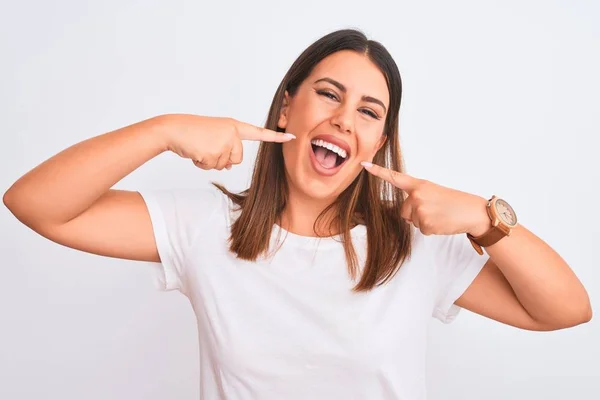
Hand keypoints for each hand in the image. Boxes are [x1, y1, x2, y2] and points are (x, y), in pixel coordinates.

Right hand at [160, 114, 295, 169]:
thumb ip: (226, 148)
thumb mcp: (214, 137)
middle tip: (207, 146)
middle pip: (237, 159)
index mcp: (233, 126)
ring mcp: (224, 142)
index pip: (258, 133)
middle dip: (222, 159)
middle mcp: (232, 132)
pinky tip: (195, 151)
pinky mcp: (214, 151)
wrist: (173, 129)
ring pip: (224, 165)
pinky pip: (212, 167)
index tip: (291, 136)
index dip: (275, 137)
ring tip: (200, 148)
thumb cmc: (191, 132)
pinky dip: (202, 163)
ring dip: (210, 161)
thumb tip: (228, 167)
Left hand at [361, 162, 490, 235]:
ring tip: (440, 215)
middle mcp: (417, 195)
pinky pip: (421, 229)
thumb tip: (405, 212)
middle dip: (416, 213)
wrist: (473, 211)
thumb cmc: (454, 202)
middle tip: (436, 209)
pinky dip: (431, 229)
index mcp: (419, 184)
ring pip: (412, 221)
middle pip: (403, 211)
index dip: (378, 172)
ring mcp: (420, 210)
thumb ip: (417, 197)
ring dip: (424, 221)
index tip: (364, 165)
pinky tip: (442, 222)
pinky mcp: (425, 223)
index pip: (395, 177)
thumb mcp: (434, 192)